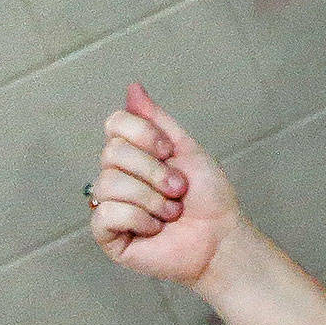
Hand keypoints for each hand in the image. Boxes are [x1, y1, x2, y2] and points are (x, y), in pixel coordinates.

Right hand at [90, 83, 243, 286]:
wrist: (219, 236)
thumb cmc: (207, 195)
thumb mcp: (187, 149)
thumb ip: (158, 121)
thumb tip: (133, 88)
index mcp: (135, 153)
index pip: (115, 124)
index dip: (144, 134)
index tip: (171, 150)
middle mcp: (117, 175)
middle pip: (112, 152)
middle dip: (154, 170)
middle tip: (178, 188)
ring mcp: (110, 204)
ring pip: (108, 183)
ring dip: (151, 197)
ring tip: (172, 211)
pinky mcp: (107, 235)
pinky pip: (106, 214)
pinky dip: (139, 218)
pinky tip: (155, 228)